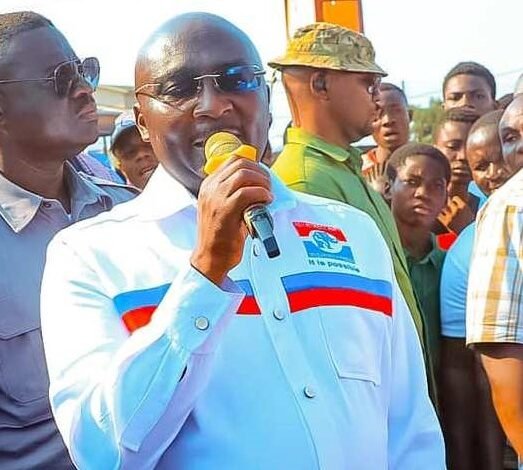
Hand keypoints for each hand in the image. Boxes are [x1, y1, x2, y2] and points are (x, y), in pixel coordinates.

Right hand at [190, 156, 272, 284]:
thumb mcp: (223, 208)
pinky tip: (266, 202)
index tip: (263, 177)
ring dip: (262, 182)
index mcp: (209, 185)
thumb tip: (259, 183)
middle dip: (260, 172)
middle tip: (268, 186)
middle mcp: (210, 188)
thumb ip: (235, 193)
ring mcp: (216, 199)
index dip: (253, 165)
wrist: (211, 258)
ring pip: (244, 175)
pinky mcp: (224, 211)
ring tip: (267, 195)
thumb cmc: (221, 236)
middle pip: (240, 164)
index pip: (233, 160)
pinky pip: (247, 193)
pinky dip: (261, 194)